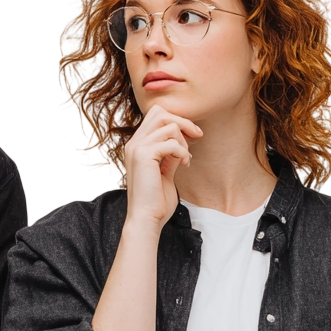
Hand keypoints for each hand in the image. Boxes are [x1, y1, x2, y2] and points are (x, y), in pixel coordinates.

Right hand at [122, 106, 202, 227]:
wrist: (147, 218)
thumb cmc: (156, 200)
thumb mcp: (166, 171)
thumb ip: (170, 155)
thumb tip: (183, 141)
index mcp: (136, 145)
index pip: (156, 115)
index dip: (177, 121)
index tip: (192, 136)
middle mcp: (134, 143)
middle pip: (160, 112)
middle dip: (183, 122)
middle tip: (197, 137)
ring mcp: (136, 148)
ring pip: (168, 125)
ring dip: (183, 141)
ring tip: (185, 159)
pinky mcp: (143, 155)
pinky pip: (171, 142)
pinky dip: (182, 152)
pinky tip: (184, 164)